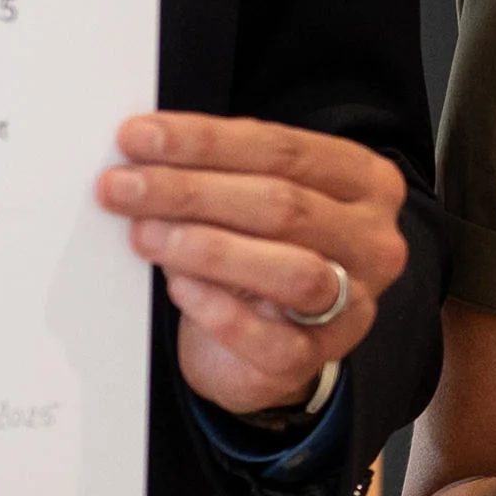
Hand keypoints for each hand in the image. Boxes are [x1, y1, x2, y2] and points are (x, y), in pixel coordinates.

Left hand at [102, 115, 404, 418]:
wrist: (264, 342)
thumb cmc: (257, 252)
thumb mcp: (250, 197)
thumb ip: (219, 170)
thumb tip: (143, 147)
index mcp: (365, 182)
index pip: (284, 149)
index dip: (206, 141)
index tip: (138, 137)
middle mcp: (372, 241)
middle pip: (283, 205)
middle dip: (191, 191)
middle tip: (123, 187)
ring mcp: (353, 304)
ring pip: (291, 270)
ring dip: (208, 248)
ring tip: (144, 235)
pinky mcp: (317, 358)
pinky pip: (271, 338)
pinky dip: (220, 310)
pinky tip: (179, 287)